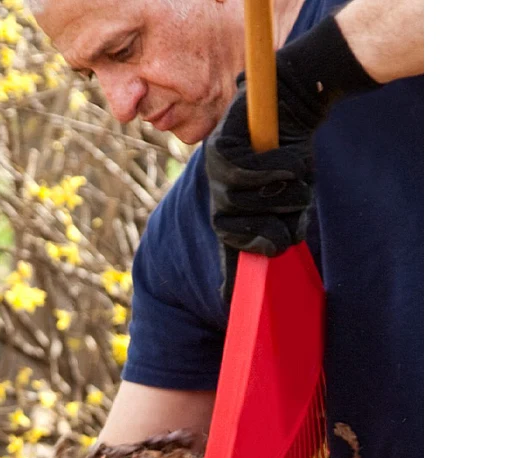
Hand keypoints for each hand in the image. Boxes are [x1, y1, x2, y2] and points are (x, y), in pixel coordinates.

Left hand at [205, 13, 380, 303]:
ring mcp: (214, 173)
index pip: (230, 250)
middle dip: (277, 221)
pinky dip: (276, 167)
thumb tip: (278, 248)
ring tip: (292, 167)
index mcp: (233, 210)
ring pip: (248, 203)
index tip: (229, 302)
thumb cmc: (296, 152)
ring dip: (284, 189)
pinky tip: (287, 153)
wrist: (298, 99)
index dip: (229, 277)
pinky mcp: (219, 148)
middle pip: (244, 231)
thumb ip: (285, 223)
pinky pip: (246, 173)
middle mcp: (219, 196)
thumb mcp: (294, 195)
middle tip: (296, 197)